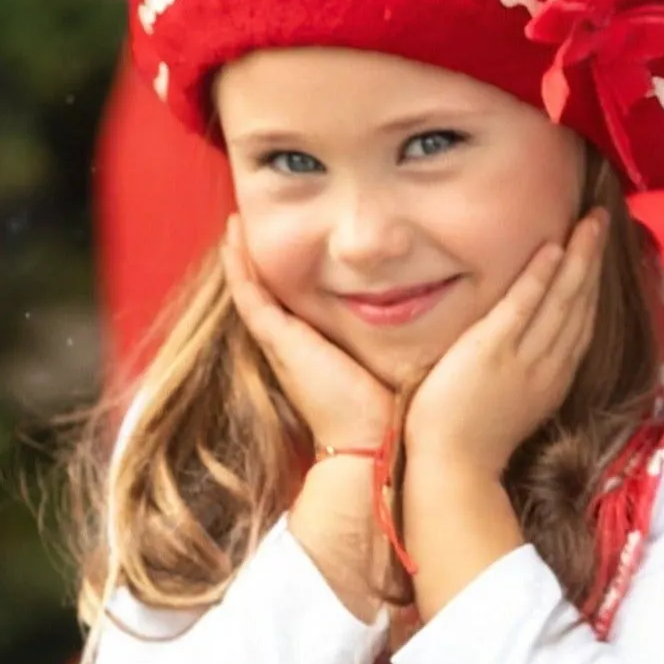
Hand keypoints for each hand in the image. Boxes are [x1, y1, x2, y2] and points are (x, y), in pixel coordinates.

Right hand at [219, 216, 395, 458]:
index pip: (292, 304)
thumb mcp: (385, 362)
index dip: (289, 272)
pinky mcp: (279, 340)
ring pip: (251, 290)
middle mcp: (290, 346)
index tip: (290, 240)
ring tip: (234, 222)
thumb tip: (429, 316)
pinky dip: (239, 267)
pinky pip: (249, 295)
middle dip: (257, 260)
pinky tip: (234, 237)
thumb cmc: (385, 409)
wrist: (369, 442)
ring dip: (241, 256)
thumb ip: (393, 340)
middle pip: (266, 294)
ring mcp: (280, 343)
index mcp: (311, 351)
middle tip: (248, 222)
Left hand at [401, 210, 606, 482]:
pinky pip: (522, 306)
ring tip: (590, 221)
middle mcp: (546, 368)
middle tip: (601, 220)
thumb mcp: (510, 409)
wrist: (453, 471)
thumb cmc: (469, 448)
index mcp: (551, 381)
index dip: (592, 287)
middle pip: (579, 305)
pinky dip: (540, 277)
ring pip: (561, 300)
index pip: (580, 325)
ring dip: (578, 257)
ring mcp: (522, 359)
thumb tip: (523, 358)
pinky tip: (553, 247)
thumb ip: (521, 380)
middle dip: (593, 261)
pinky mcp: (492, 351)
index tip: (597, 256)